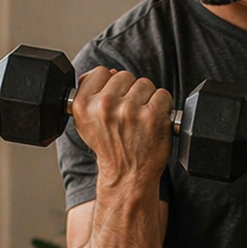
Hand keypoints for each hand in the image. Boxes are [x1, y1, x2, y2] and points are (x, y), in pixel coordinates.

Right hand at [70, 66, 174, 185]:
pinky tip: (152, 123)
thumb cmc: (110, 148)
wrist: (127, 176)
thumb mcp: (85, 122)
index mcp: (84, 104)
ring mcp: (129, 110)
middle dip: (130, 92)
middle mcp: (105, 106)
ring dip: (147, 99)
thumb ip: (89, 93)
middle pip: (125, 76)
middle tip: (128, 116)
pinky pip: (162, 95)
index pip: (101, 71)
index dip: (111, 86)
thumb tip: (107, 72)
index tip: (114, 102)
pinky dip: (162, 108)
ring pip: (144, 84)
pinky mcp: (152, 116)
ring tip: (140, 120)